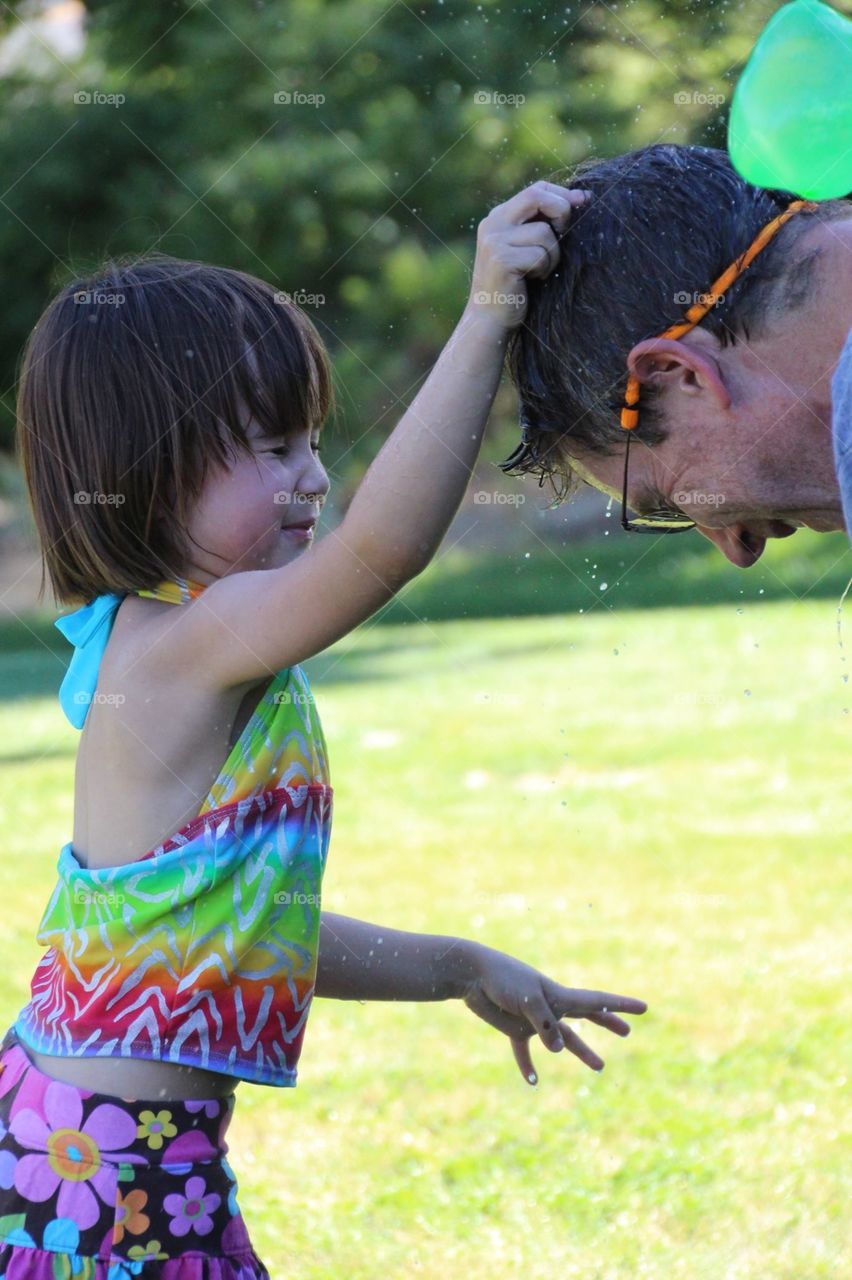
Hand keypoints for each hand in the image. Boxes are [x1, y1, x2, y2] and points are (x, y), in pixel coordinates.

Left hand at [461, 943, 646, 1083]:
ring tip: (600, 1067)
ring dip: (581, 1051)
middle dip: (607, 1022)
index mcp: (559, 995)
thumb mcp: (527, 1000)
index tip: (644, 1007)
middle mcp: (550, 1007)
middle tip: (627, 1032)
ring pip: (562, 1039)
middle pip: (585, 1016)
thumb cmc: (502, 979)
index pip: (596, 1001)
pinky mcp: (514, 1029)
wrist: (471, 974)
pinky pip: (524, 1051)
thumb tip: (558, 1051)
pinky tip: (532, 1081)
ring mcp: (534, 1019)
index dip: (620, 1005)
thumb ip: (545, 1024)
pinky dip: (528, 1065)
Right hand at [466, 180, 590, 330]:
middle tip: (564, 233)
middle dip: (561, 211)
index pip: (536, 190)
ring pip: (543, 233)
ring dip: (552, 254)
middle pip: (537, 197)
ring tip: (539, 270)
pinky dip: (544, 269)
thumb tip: (582, 197)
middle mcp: (493, 224)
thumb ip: (545, 222)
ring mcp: (495, 241)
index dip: (562, 195)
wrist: (490, 319)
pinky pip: (540, 255)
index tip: (582, 203)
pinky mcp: (501, 260)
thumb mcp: (527, 246)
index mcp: (499, 217)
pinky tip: (531, 280)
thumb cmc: (516, 284)